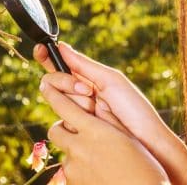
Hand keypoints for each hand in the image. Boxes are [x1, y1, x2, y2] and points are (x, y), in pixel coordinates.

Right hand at [35, 42, 186, 184]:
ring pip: (56, 100)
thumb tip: (61, 46)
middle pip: (53, 81)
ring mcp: (76, 113)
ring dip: (76, 102)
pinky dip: (74, 118)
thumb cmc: (134, 109)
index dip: (47, 56)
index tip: (40, 49)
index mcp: (87, 78)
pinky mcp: (75, 131)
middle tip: (89, 92)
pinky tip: (91, 120)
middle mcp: (78, 95)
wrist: (146, 141)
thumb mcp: (110, 81)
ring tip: (97, 109)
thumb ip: (83, 65)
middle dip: (67, 83)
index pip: (60, 64)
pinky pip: (62, 120)